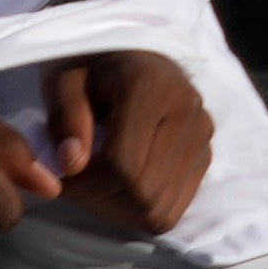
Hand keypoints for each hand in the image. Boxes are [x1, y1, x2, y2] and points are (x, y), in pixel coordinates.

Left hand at [30, 50, 215, 242]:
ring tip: (99, 184)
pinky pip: (171, 210)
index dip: (84, 185)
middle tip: (77, 183)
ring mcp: (202, 136)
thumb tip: (72, 166)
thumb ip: (65, 118)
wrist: (137, 57)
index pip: (122, 166)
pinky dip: (140, 211)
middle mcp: (188, 112)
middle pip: (142, 193)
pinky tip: (123, 187)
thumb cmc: (95, 69)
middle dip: (99, 199)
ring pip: (157, 209)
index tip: (62, 177)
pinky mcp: (205, 156)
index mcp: (152, 88)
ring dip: (119, 210)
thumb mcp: (66, 81)